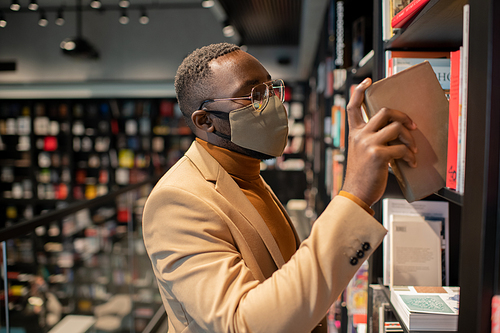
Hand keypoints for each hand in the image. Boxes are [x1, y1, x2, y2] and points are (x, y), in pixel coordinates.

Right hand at [341, 78, 417, 206]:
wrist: (356, 194)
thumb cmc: (362, 175)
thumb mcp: (360, 153)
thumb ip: (370, 140)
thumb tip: (394, 133)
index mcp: (354, 133)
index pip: (353, 107)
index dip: (359, 91)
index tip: (367, 81)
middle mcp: (359, 135)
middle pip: (385, 112)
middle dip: (403, 117)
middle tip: (411, 127)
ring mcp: (368, 144)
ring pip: (396, 127)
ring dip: (410, 139)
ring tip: (412, 150)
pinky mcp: (378, 155)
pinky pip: (401, 148)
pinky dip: (410, 156)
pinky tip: (410, 163)